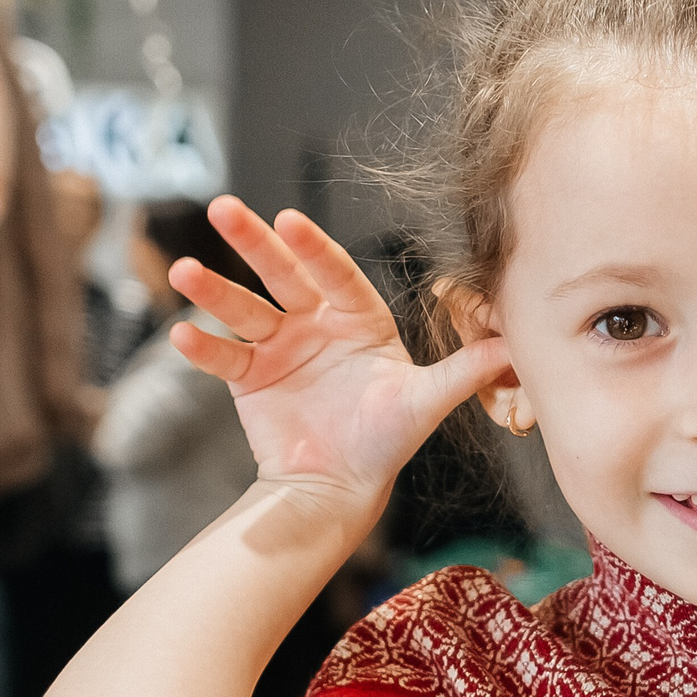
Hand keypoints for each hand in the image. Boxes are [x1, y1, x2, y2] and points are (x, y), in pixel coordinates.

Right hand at [169, 197, 508, 505]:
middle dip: (252, 242)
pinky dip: (203, 347)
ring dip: (213, 289)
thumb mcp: (428, 401)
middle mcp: (315, 322)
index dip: (313, 247)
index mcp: (359, 317)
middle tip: (223, 208)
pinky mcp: (249, 377)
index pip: (334, 273)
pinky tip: (180, 332)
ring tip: (184, 270)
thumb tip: (516, 343)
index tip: (290, 219)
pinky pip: (224, 357)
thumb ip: (466, 369)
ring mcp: (279, 346)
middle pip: (282, 275)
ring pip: (243, 309)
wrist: (341, 488)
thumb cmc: (387, 442)